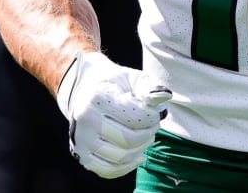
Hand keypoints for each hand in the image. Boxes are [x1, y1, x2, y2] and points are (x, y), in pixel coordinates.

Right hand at [56, 51, 172, 177]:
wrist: (85, 90)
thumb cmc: (114, 84)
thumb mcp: (131, 78)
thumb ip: (148, 87)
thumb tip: (165, 96)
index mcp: (98, 97)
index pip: (136, 117)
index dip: (153, 117)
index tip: (155, 111)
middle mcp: (86, 120)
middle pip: (129, 140)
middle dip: (149, 134)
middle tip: (154, 126)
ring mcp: (82, 139)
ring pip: (120, 157)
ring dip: (141, 150)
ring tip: (147, 137)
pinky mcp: (82, 154)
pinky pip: (107, 171)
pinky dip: (127, 167)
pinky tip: (138, 156)